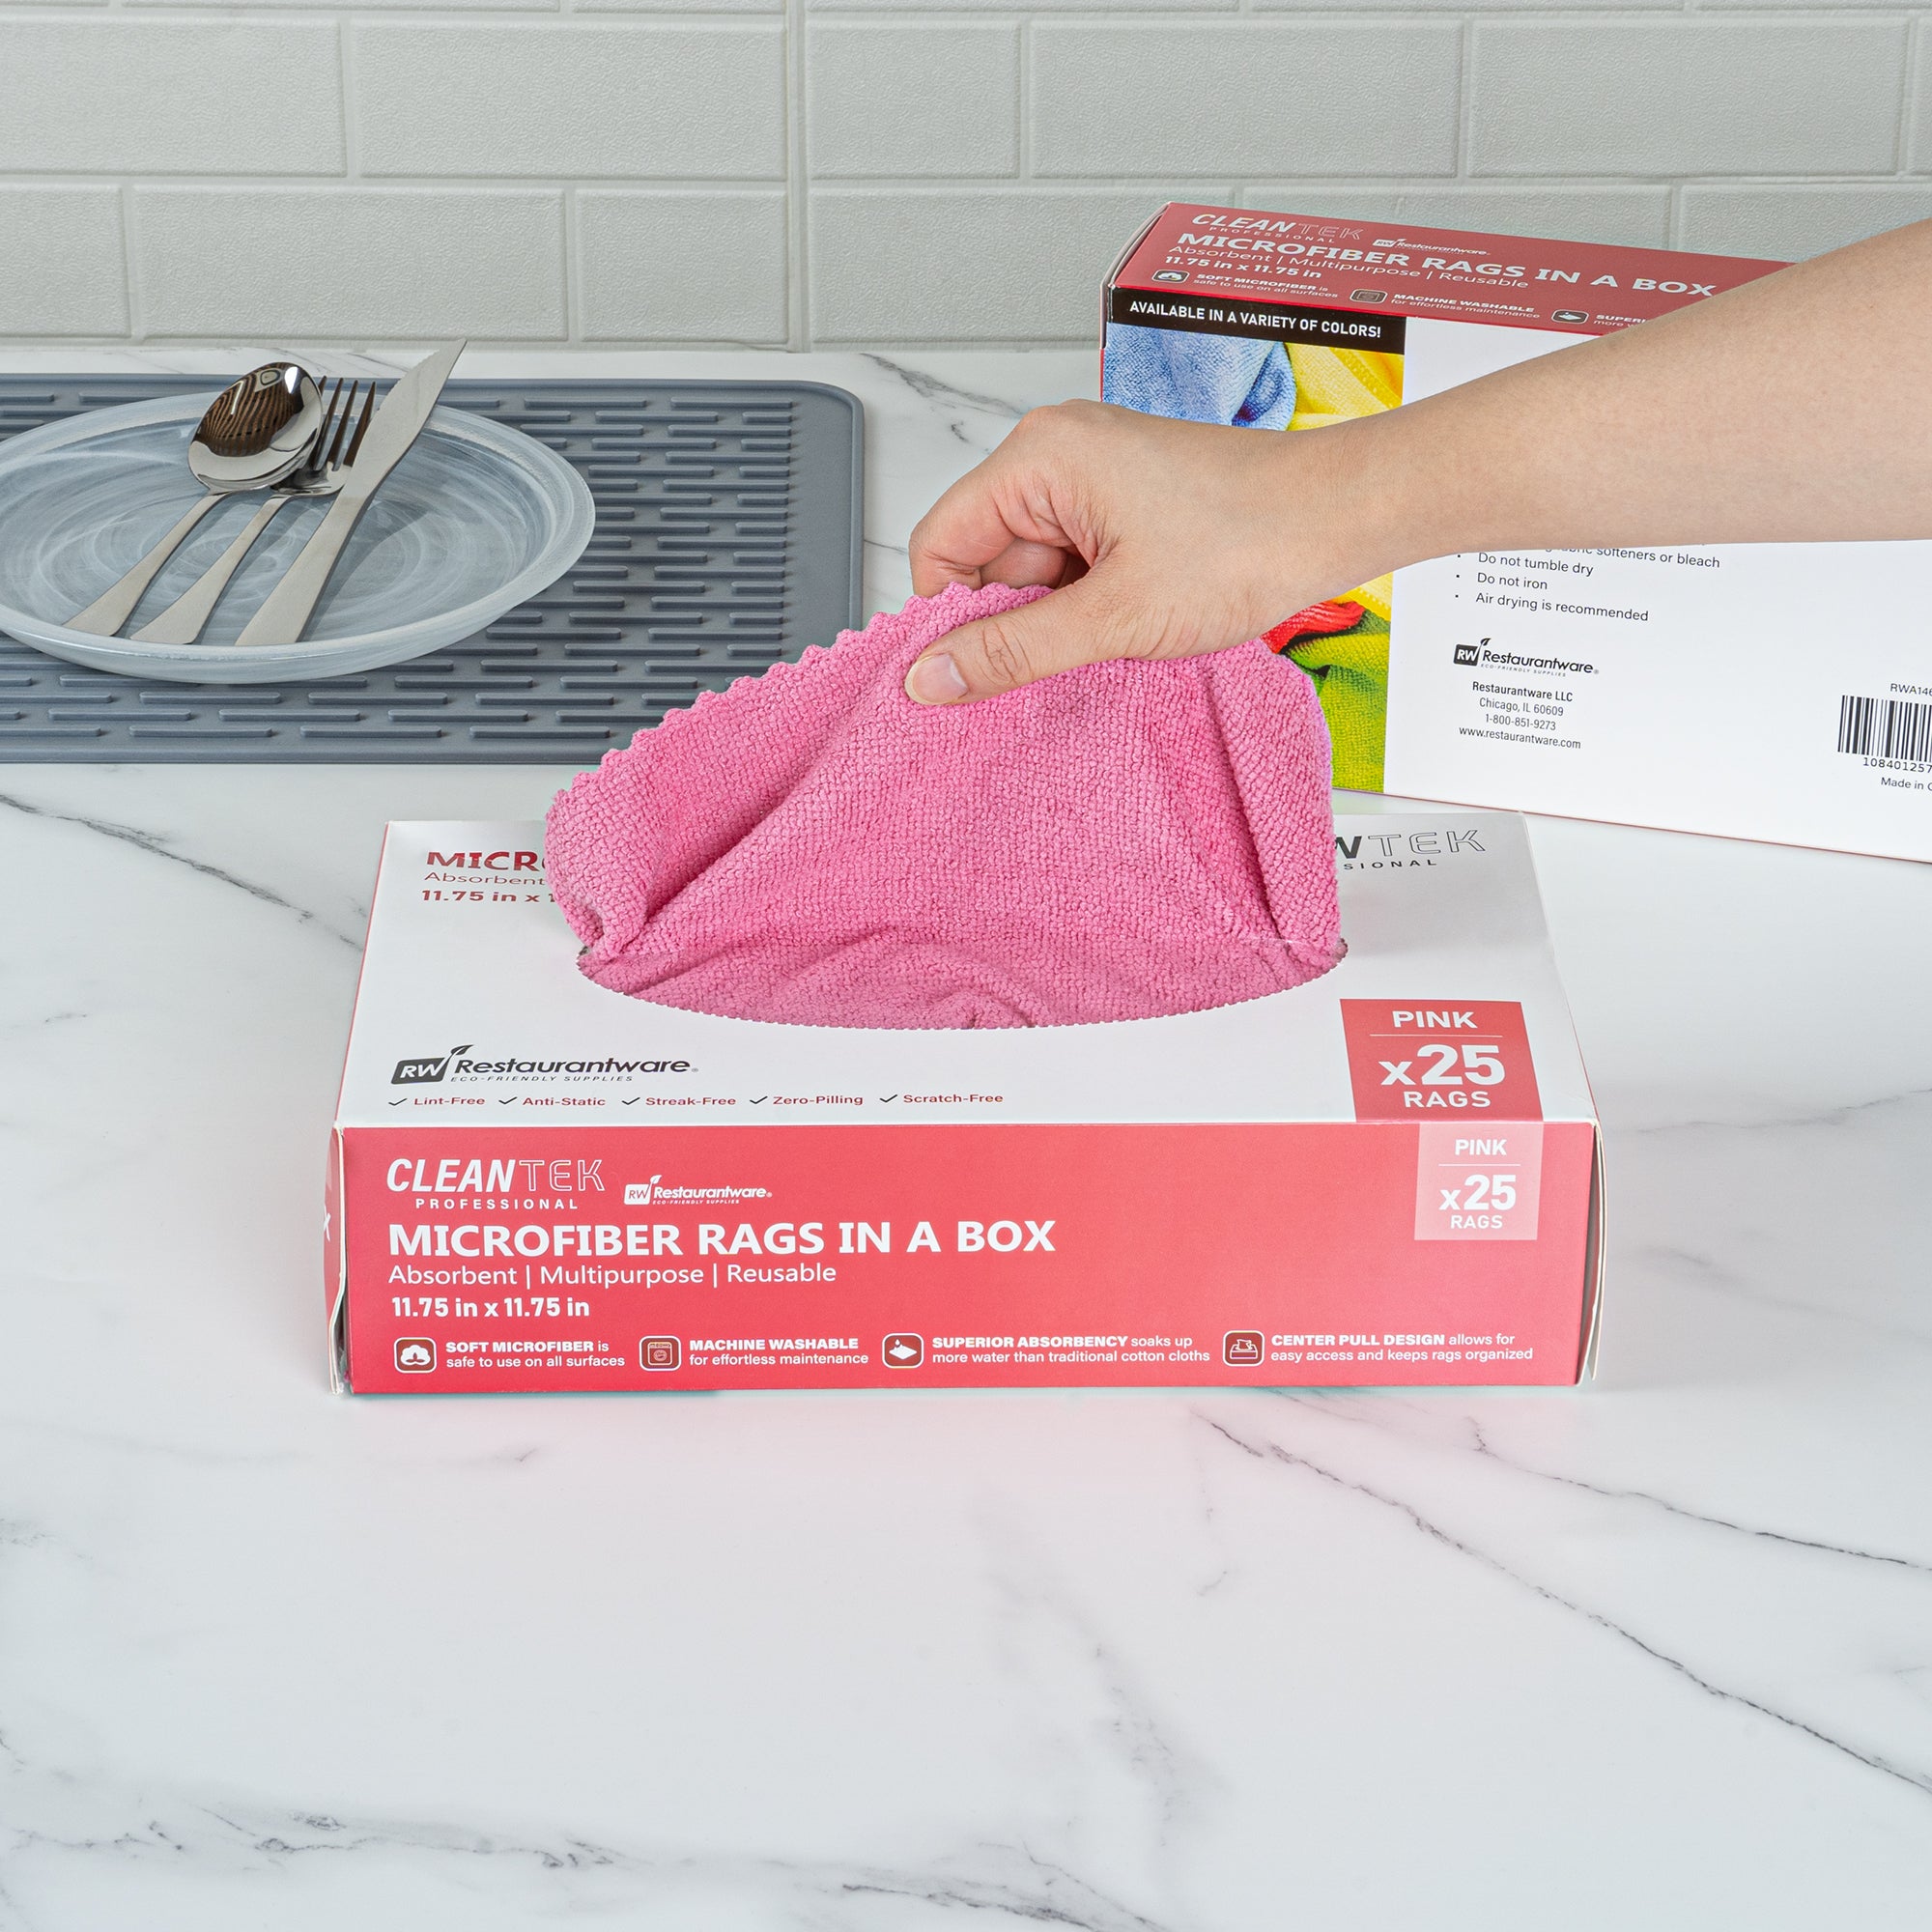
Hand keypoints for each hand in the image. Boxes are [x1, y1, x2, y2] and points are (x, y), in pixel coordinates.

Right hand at [904, 398, 1391, 703]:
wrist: (1339, 518)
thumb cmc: (1250, 537)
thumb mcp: (1114, 616)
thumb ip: (1011, 649)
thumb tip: (931, 678)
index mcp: (1038, 458)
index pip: (939, 545)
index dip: (949, 616)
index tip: (975, 669)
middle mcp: (1057, 456)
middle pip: (985, 561)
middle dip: (1019, 618)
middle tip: (1073, 648)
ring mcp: (1094, 480)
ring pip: (1034, 572)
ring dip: (1063, 617)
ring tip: (1122, 628)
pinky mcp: (1125, 505)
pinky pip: (1075, 567)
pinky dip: (1093, 605)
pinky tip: (1134, 620)